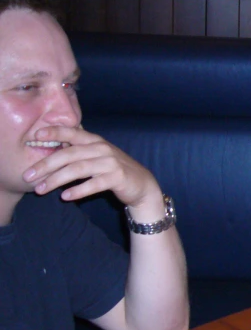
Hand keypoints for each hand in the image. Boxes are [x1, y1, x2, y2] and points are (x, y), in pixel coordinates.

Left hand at [22, 126, 160, 208]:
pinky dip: (78, 190)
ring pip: (78, 169)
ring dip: (56, 180)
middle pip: (69, 154)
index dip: (55, 132)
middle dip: (46, 165)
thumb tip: (49, 155)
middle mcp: (102, 149)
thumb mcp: (97, 157)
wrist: (142, 185)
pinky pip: (94, 184)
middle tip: (28, 176)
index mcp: (95, 141)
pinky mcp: (118, 177)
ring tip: (41, 189)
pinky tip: (66, 197)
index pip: (73, 133)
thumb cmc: (114, 171)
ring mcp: (111, 162)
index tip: (36, 135)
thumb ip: (78, 153)